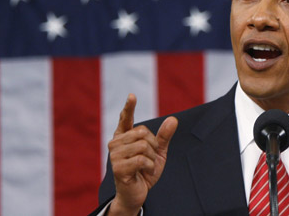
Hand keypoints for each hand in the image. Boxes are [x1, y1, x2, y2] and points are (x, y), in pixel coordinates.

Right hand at [107, 94, 177, 214]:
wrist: (138, 193)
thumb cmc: (145, 171)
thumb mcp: (158, 152)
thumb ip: (164, 136)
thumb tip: (173, 119)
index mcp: (124, 136)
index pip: (125, 118)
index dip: (129, 107)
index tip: (132, 96)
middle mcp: (115, 143)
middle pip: (142, 132)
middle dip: (153, 146)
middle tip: (149, 158)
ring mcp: (115, 155)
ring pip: (143, 145)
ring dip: (152, 158)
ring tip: (146, 167)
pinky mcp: (118, 168)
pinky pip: (142, 159)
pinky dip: (149, 166)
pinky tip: (144, 172)